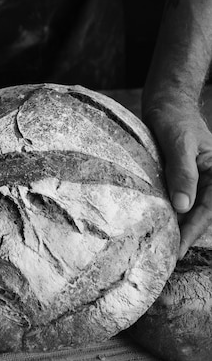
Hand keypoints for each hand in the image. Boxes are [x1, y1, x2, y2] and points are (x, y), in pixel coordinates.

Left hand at [144, 101, 211, 257]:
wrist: (166, 103)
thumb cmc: (175, 119)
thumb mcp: (179, 144)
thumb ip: (182, 173)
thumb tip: (182, 207)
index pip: (208, 209)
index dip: (193, 231)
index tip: (178, 249)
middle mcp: (209, 179)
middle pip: (198, 214)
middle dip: (183, 235)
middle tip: (164, 256)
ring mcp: (194, 180)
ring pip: (186, 210)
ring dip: (175, 227)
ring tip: (158, 246)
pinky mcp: (178, 179)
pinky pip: (175, 200)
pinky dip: (166, 213)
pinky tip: (154, 225)